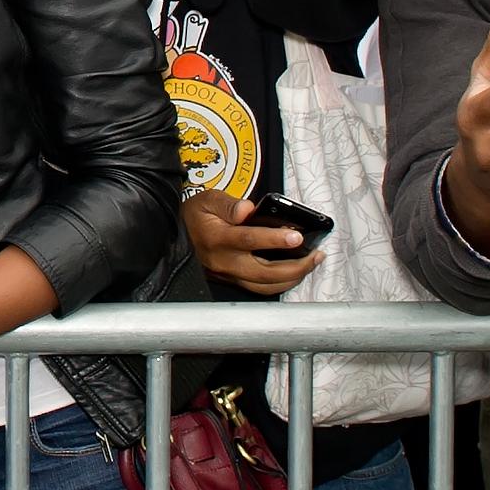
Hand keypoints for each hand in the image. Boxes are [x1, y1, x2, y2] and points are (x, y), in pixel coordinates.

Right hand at [183, 191, 319, 295]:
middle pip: (264, 272)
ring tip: (311, 263)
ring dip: (292, 278)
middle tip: (315, 255)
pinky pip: (260, 289)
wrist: (174, 237)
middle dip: (295, 266)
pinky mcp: (232, 281)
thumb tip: (247, 208)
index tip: (295, 236)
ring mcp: (228, 275)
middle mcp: (224, 261)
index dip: (274, 239)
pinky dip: (281, 283)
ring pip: (265, 286)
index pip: (249, 240)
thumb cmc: (194, 218)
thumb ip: (228, 204)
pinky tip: (295, 273)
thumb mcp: (207, 200)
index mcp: (217, 238)